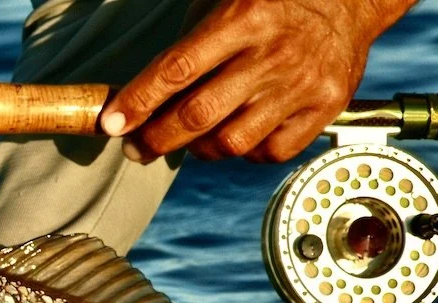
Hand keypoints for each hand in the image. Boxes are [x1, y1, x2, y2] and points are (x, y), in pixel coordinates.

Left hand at [99, 0, 415, 162]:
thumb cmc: (272, 1)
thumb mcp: (225, 1)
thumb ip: (188, 46)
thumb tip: (136, 96)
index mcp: (244, 18)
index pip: (177, 69)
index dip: (138, 101)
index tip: (111, 124)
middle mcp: (272, 54)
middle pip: (199, 115)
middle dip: (156, 139)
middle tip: (135, 148)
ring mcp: (301, 84)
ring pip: (231, 143)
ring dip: (199, 149)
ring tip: (190, 140)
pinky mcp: (326, 107)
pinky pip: (270, 153)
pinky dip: (245, 153)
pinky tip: (238, 136)